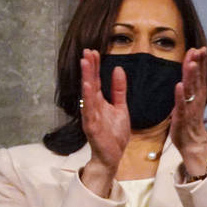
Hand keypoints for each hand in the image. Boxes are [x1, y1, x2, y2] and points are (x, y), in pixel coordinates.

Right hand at [79, 49, 129, 196]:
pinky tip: (87, 87)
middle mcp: (92, 106)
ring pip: (88, 94)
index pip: (96, 80)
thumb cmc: (115, 133)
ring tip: (85, 63)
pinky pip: (89, 111)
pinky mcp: (92, 127)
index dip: (95, 66)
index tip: (94, 51)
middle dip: (89, 67)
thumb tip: (118, 70)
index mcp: (99, 102)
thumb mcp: (121, 108)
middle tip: (87, 51)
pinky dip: (88, 98)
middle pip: (90, 83)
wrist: (113, 156)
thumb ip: (119, 90)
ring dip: (86, 78)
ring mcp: (91, 116)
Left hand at [170, 47, 206, 175]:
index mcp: (198, 95)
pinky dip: (180, 95)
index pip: (200, 75)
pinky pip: (181, 105)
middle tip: (198, 50)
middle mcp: (196, 99)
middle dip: (197, 63)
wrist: (193, 144)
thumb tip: (189, 74)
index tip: (200, 48)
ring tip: (191, 63)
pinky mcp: (183, 117)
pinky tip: (179, 85)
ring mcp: (190, 108)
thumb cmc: (189, 122)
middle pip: (197, 78)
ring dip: (191, 76)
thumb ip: (191, 88)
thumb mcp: (190, 102)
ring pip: (191, 89)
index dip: (200, 62)